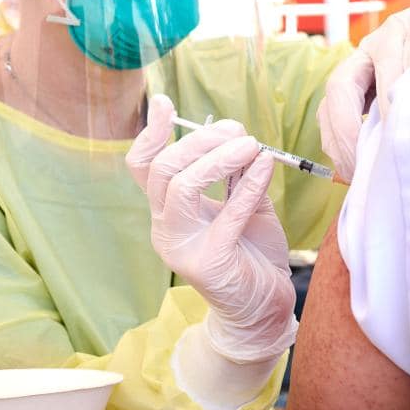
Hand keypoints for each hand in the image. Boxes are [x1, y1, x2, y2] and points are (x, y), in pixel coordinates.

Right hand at [126, 95, 296, 363]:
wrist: (263, 308)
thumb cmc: (251, 252)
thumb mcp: (242, 202)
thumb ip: (234, 173)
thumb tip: (236, 134)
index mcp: (167, 211)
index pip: (143, 167)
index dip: (150, 133)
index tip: (163, 102)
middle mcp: (165, 228)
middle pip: (163, 169)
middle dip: (200, 140)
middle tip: (237, 131)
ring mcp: (181, 247)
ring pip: (180, 187)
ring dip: (218, 158)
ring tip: (251, 146)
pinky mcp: (208, 263)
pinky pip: (225, 215)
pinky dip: (248, 184)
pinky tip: (265, 165)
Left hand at [318, 0, 409, 181]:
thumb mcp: (404, 98)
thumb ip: (385, 125)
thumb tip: (369, 173)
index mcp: (357, 72)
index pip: (330, 106)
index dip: (336, 140)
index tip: (351, 172)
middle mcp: (368, 50)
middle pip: (340, 84)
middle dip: (347, 126)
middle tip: (366, 162)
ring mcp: (396, 30)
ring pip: (382, 63)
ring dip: (388, 103)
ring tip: (397, 136)